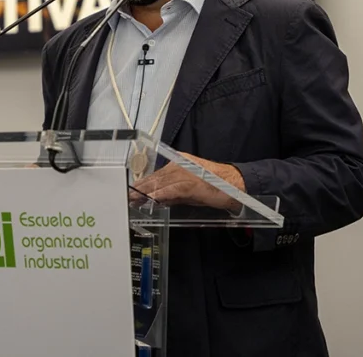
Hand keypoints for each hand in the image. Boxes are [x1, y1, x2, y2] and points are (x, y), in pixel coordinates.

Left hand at [131, 152, 245, 210]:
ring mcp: (185, 173)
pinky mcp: (190, 183)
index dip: (143, 184)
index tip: (131, 191)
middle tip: (126, 197)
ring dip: (145, 192)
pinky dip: (160, 195)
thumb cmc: (216, 187)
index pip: (157, 174)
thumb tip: (157, 199)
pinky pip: (171, 190)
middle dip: (140, 189)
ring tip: (134, 200)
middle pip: (155, 177)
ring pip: (160, 183)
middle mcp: (180, 164)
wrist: (236, 186)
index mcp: (179, 162)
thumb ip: (174, 192)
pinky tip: (151, 201)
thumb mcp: (191, 189)